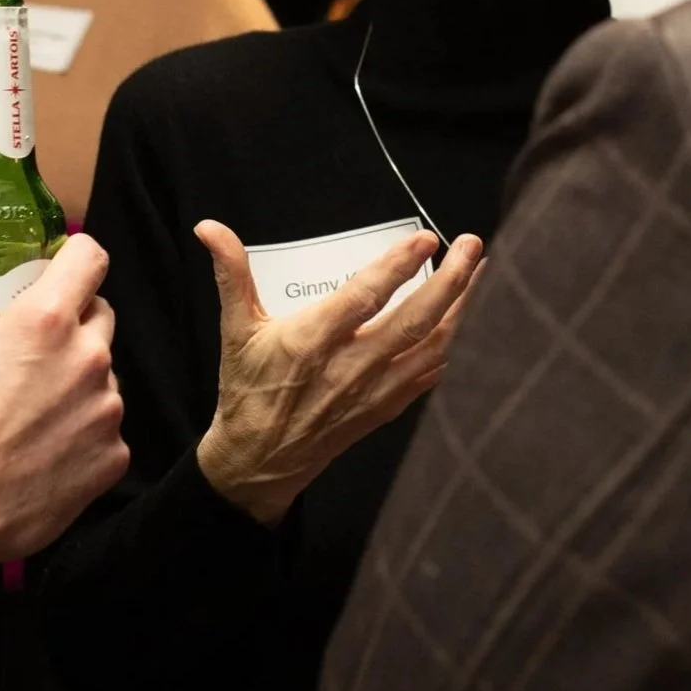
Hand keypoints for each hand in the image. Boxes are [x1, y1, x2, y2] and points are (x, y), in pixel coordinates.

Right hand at [0, 235, 128, 567]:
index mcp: (46, 321)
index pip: (89, 257)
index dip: (75, 257)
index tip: (58, 270)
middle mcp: (89, 358)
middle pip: (101, 316)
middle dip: (74, 323)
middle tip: (35, 348)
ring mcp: (106, 411)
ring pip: (104, 378)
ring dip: (78, 383)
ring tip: (34, 411)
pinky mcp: (112, 459)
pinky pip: (105, 432)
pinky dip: (82, 436)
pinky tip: (44, 453)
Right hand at [194, 223, 483, 524]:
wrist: (259, 460)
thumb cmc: (249, 390)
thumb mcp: (235, 330)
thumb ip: (231, 275)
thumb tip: (211, 229)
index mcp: (309, 343)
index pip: (362, 298)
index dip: (396, 267)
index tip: (426, 239)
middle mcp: (349, 368)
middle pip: (413, 321)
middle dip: (450, 281)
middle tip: (471, 245)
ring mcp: (374, 392)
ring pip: (432, 347)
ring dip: (462, 309)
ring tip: (480, 272)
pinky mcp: (387, 407)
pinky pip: (431, 374)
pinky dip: (454, 345)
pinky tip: (465, 319)